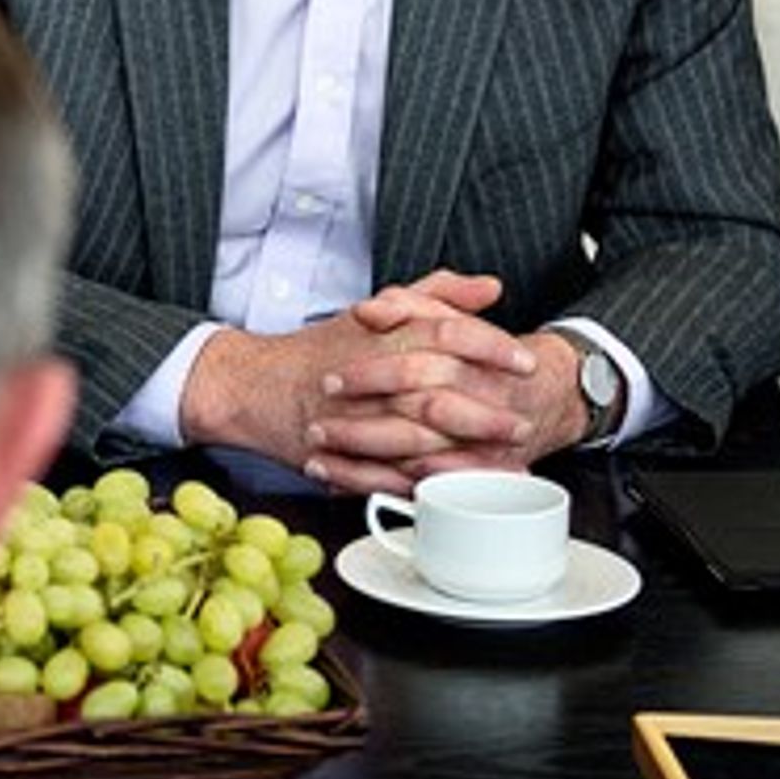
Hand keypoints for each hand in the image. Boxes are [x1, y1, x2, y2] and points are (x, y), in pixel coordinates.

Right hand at [179, 271, 547, 494]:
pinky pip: (395, 477)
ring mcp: (358, 420)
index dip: (490, 347)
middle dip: (487, 412)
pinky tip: (463, 490)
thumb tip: (489, 288)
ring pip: (421, 441)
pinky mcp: (347, 458)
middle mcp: (372, 376)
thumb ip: (437, 294)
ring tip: (508, 465)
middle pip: (439, 392)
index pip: (446, 332)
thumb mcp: (378, 309)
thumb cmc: (320, 350)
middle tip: (524, 422)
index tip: (525, 361)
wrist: (254, 387)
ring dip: (469, 457)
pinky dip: (431, 485)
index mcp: (382, 335)